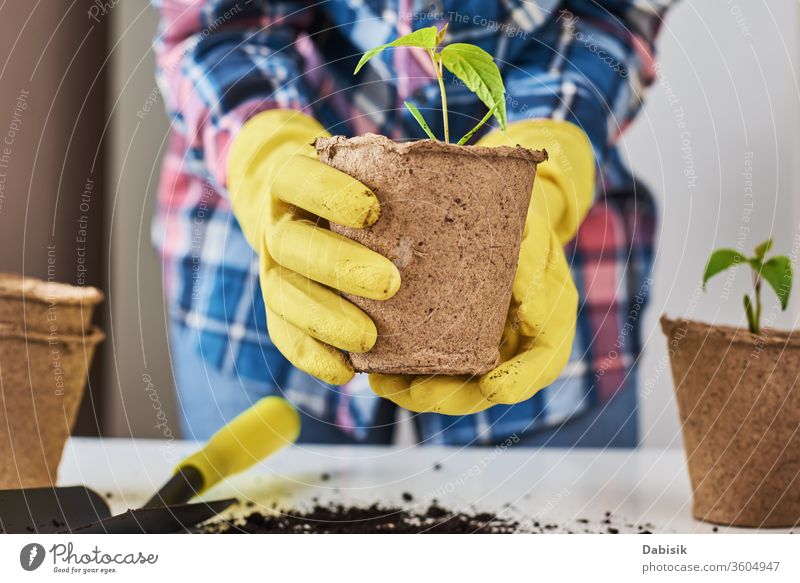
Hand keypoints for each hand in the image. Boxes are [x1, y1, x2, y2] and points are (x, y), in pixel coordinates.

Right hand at [227, 110, 399, 384]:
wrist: (305, 210)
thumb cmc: (361, 191)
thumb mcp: (377, 174)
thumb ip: (420, 185)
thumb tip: (513, 216)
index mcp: (295, 182)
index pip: (298, 178)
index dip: (329, 193)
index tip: (372, 209)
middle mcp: (278, 225)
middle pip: (293, 244)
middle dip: (337, 265)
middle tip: (389, 282)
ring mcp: (272, 268)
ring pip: (284, 295)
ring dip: (325, 318)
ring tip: (369, 337)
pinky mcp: (277, 308)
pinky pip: (285, 335)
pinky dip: (312, 355)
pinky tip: (346, 370)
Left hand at [370, 120, 594, 414]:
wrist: (493, 216)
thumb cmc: (520, 226)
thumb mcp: (533, 238)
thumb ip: (533, 267)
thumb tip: (528, 312)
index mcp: (545, 326)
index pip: (540, 365)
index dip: (519, 382)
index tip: (493, 388)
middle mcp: (508, 346)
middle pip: (484, 388)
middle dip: (451, 397)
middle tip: (419, 394)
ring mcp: (474, 347)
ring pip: (448, 384)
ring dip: (415, 391)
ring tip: (384, 384)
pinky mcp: (442, 339)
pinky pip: (423, 364)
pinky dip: (400, 373)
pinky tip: (375, 370)